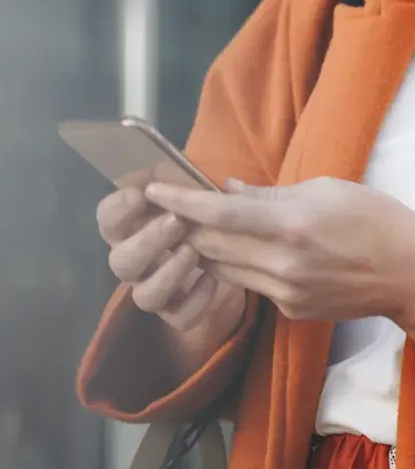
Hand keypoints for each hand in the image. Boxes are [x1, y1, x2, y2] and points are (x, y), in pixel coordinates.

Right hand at [96, 186, 244, 337]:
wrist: (233, 248)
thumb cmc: (202, 208)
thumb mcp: (196, 186)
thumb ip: (184, 177)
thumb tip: (182, 171)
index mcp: (133, 226)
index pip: (106, 219)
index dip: (117, 209)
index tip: (140, 194)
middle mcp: (136, 261)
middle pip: (120, 263)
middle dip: (146, 242)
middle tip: (176, 221)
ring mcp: (155, 288)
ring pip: (144, 296)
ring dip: (168, 273)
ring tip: (193, 251)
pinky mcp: (180, 311)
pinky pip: (180, 317)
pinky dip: (196, 300)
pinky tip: (213, 279)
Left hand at [145, 177, 414, 323]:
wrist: (407, 271)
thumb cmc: (372, 217)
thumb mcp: (324, 189)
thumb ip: (269, 194)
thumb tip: (227, 190)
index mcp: (291, 225)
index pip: (220, 214)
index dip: (182, 202)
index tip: (155, 189)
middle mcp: (282, 264)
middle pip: (212, 245)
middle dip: (186, 224)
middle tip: (167, 204)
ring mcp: (285, 293)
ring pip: (224, 269)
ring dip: (206, 246)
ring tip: (194, 225)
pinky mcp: (290, 310)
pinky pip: (251, 284)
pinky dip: (238, 263)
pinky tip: (243, 247)